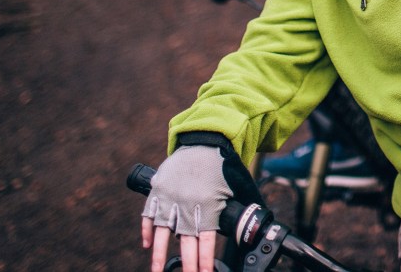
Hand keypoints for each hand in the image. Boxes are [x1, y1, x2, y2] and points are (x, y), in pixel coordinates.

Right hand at [140, 145, 231, 271]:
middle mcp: (187, 203)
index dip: (204, 258)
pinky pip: (149, 214)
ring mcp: (170, 197)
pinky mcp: (158, 190)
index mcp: (208, 204)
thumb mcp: (235, 186)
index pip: (206, 239)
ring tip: (157, 271)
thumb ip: (237, 206)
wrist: (202, 141)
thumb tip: (254, 220)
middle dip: (186, 263)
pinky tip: (148, 246)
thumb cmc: (221, 166)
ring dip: (159, 254)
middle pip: (186, 240)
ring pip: (163, 231)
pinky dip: (147, 230)